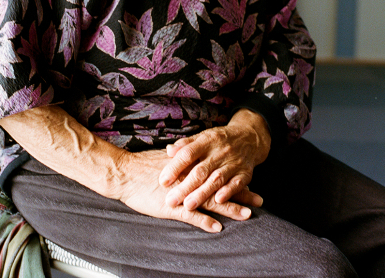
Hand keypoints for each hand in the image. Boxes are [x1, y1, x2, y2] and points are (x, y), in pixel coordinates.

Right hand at [113, 150, 259, 232]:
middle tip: (259, 200)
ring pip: (211, 201)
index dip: (235, 178)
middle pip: (221, 187)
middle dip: (241, 194)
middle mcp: (191, 179)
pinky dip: (204, 222)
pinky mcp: (171, 206)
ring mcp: (182, 193)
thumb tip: (193, 155)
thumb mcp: (169, 158)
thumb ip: (184, 159)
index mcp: (192, 167)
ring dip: (230, 208)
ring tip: (246, 214)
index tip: (251, 182)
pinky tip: (217, 227)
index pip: (219, 173)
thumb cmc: (145, 165)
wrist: (125, 173)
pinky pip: (191, 215)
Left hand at [160, 109, 270, 211]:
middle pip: (201, 170)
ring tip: (189, 205)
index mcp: (206, 141)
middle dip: (185, 187)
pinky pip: (238, 182)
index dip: (175, 167)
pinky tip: (218, 200)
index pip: (188, 154)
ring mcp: (233, 162)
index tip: (162, 182)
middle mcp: (220, 152)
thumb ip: (185, 145)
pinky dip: (229, 191)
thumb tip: (168, 151)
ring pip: (217, 179)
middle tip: (171, 201)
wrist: (251, 136)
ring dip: (203, 193)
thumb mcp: (203, 137)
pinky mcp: (246, 172)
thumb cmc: (220, 140)